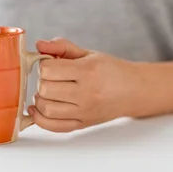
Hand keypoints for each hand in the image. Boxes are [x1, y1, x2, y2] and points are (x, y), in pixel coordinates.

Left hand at [28, 38, 145, 132]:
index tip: (50, 63)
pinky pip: (54, 126)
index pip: (48, 69)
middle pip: (45, 88)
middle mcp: (86, 93)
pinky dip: (40, 119)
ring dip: (40, 98)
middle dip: (42, 80)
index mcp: (87, 71)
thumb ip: (62, 47)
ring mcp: (84, 111)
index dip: (44, 64)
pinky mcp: (83, 124)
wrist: (134, 91)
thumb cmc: (111, 71)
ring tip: (47, 91)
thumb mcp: (88, 54)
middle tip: (50, 77)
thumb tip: (39, 45)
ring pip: (46, 108)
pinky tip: (38, 109)